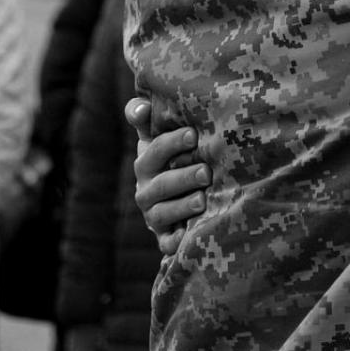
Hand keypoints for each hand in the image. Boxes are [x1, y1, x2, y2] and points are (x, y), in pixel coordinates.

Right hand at [126, 97, 209, 254]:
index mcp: (147, 162)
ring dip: (182, 206)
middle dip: (184, 177)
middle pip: (161, 183)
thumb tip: (142, 107)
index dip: (171, 143)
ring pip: (162, 213)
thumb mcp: (161, 135)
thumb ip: (148, 117)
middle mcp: (146, 189)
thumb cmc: (176, 157)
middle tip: (207, 171)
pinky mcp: (164, 237)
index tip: (193, 134)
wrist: (179, 196)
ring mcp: (154, 214)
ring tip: (202, 200)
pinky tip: (185, 237)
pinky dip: (174, 242)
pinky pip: (165, 243)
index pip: (154, 150)